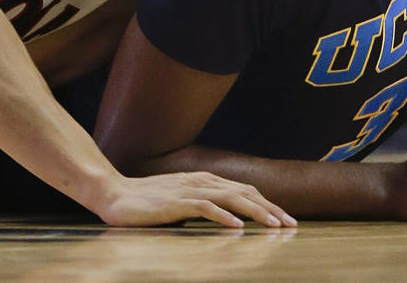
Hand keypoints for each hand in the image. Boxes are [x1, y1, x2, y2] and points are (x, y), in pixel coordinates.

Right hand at [95, 170, 296, 227]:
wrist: (116, 194)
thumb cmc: (149, 202)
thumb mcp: (182, 201)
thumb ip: (204, 204)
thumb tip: (229, 217)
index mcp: (206, 181)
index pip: (245, 191)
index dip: (267, 204)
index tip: (285, 219)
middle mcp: (202, 181)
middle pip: (245, 193)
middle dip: (270, 209)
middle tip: (290, 224)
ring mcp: (189, 190)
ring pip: (231, 198)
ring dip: (255, 212)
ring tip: (274, 225)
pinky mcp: (176, 203)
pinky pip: (205, 208)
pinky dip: (223, 215)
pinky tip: (237, 226)